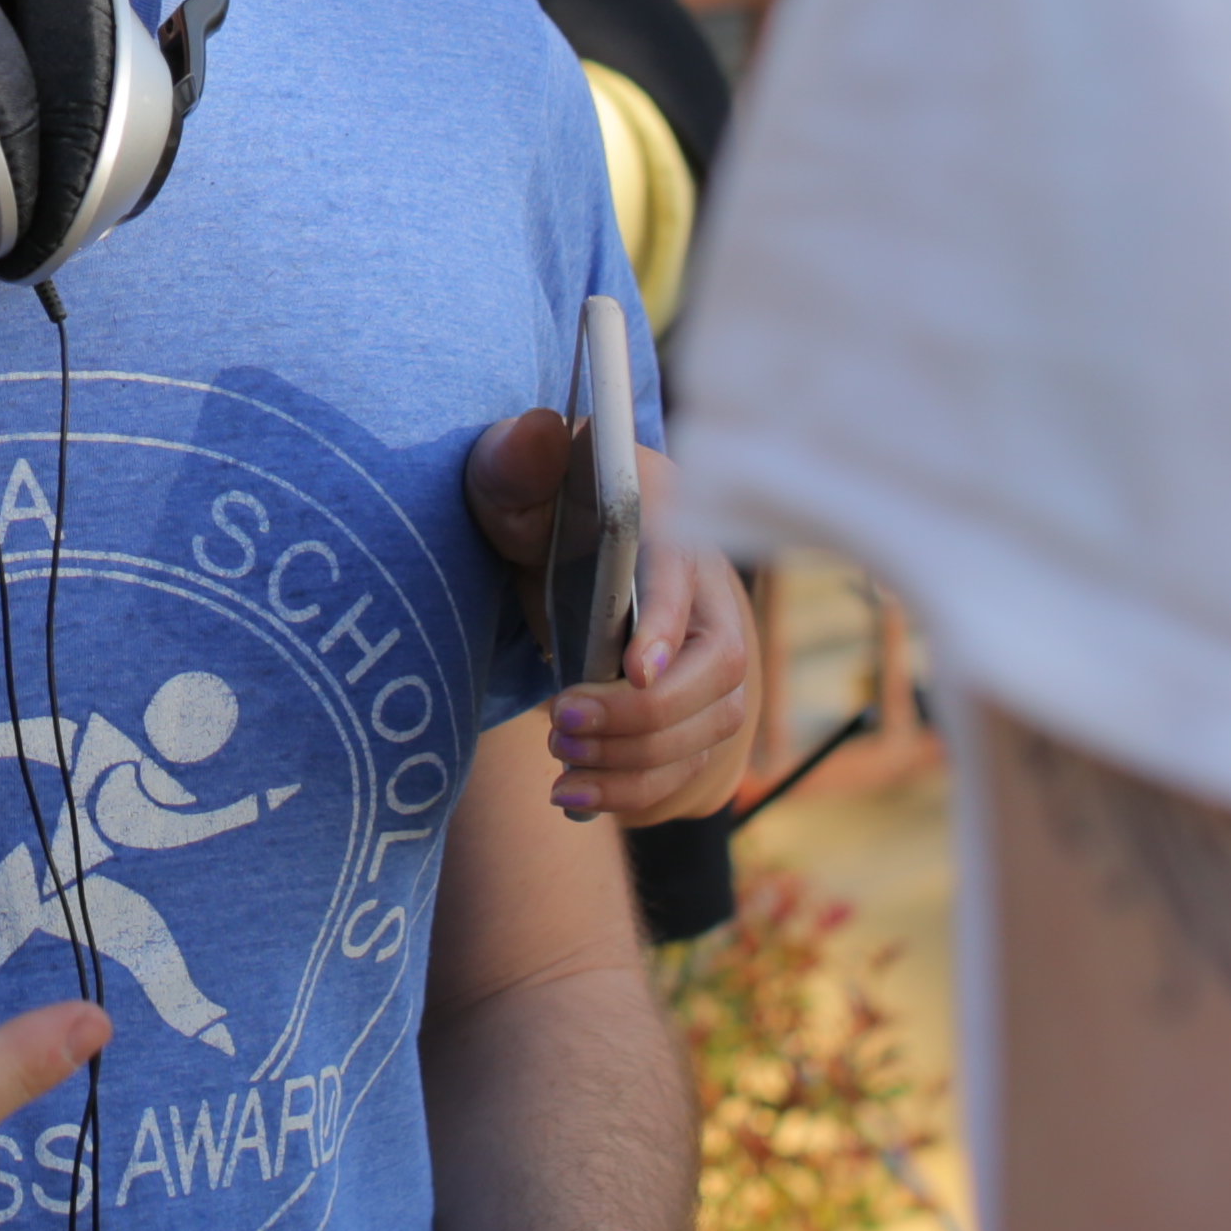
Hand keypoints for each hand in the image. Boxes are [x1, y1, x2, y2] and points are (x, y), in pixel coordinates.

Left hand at [461, 422, 758, 824]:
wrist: (567, 553)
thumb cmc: (546, 513)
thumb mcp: (513, 483)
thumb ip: (516, 466)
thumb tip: (537, 434)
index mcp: (673, 530)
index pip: (685, 579)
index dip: (665, 625)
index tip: (632, 668)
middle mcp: (712, 598)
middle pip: (716, 672)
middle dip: (641, 714)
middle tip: (558, 724)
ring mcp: (717, 663)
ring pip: (709, 731)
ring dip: (635, 765)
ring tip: (560, 771)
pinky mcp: (702, 717)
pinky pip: (692, 771)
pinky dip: (636, 795)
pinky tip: (576, 796)